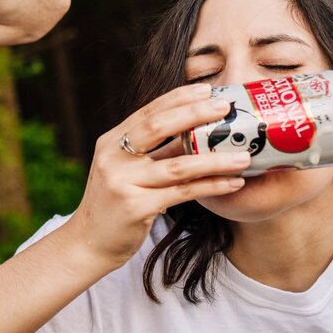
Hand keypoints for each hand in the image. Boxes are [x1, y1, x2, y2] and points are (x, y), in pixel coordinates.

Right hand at [63, 84, 250, 270]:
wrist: (88, 243)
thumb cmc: (113, 205)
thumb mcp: (126, 171)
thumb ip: (153, 152)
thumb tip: (194, 132)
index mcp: (111, 142)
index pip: (147, 112)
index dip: (178, 99)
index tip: (207, 89)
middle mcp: (114, 158)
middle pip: (158, 128)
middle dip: (195, 114)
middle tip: (226, 107)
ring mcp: (124, 182)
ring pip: (178, 165)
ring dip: (215, 158)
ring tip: (244, 154)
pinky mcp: (137, 207)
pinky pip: (182, 193)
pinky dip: (211, 186)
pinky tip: (233, 183)